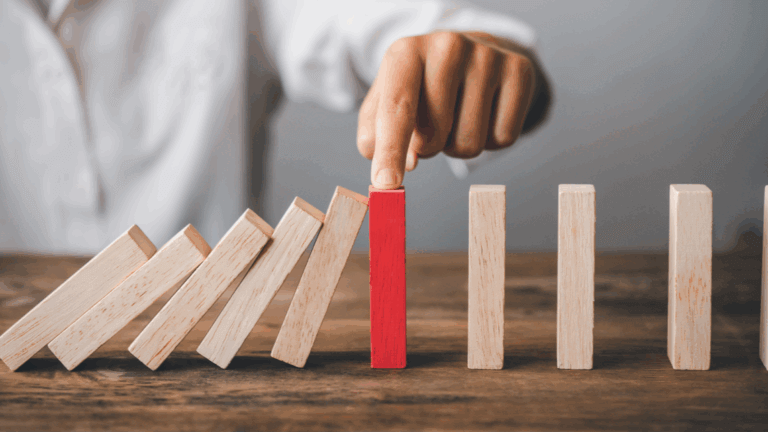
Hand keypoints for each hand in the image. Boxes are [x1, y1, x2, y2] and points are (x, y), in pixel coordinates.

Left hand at [358, 31, 538, 188]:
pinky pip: (502, 139)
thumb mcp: (387, 99)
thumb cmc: (422, 84)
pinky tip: (484, 113)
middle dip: (428, 148)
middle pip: (433, 137)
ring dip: (458, 146)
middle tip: (432, 126)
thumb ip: (375, 134)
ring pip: (469, 144)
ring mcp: (488, 57)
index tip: (387, 184)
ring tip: (458, 116)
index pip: (398, 108)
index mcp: (407, 52)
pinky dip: (490, 140)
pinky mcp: (520, 71)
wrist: (472, 52)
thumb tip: (400, 163)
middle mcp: (448, 47)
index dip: (391, 150)